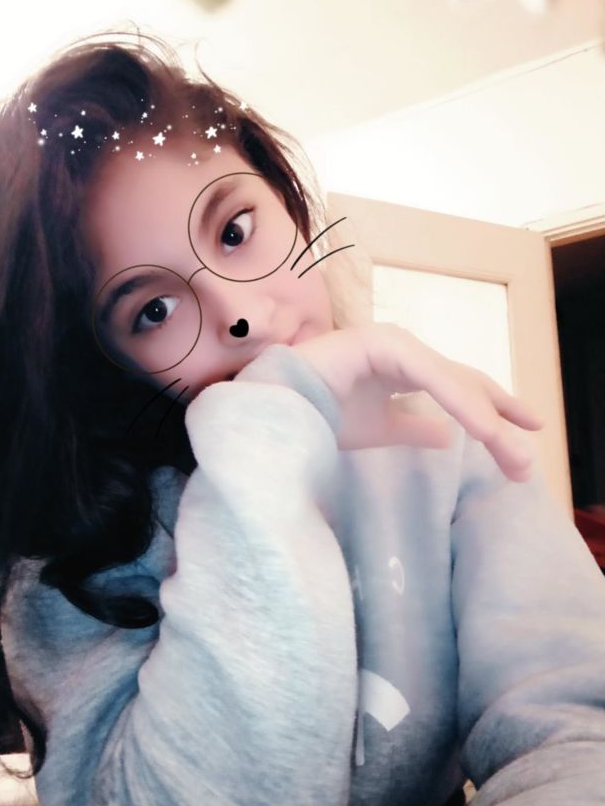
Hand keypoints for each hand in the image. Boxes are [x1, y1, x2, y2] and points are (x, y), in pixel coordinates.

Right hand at [291, 322, 543, 481]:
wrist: (276, 411)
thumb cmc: (321, 416)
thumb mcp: (380, 430)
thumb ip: (414, 428)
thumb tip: (447, 436)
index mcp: (405, 369)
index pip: (461, 387)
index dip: (496, 408)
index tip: (529, 432)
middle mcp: (404, 352)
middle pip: (465, 384)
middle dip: (500, 420)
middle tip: (526, 462)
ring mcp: (393, 344)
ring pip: (451, 379)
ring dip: (484, 415)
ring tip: (507, 449)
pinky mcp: (380, 344)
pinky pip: (427, 374)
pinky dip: (456, 399)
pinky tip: (480, 426)